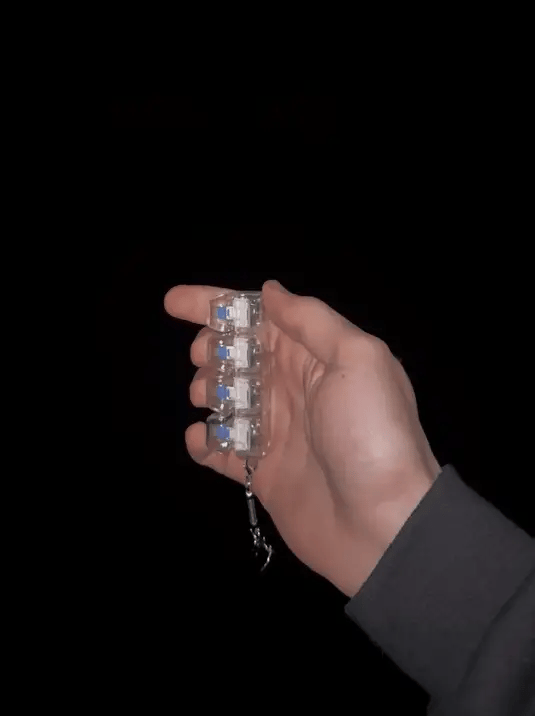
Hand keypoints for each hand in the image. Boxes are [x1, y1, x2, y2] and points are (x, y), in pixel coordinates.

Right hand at [164, 280, 440, 595]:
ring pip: (226, 399)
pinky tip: (201, 439)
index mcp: (317, 356)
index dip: (216, 305)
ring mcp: (277, 432)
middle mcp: (294, 389)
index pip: (260, 320)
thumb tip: (269, 291)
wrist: (382, 524)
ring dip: (207, 391)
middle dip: (212, 350)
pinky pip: (221, 450)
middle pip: (238, 356)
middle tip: (205, 360)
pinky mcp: (262, 472)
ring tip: (208, 399)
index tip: (173, 302)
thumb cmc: (371, 433)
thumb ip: (311, 320)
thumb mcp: (357, 359)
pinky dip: (203, 442)